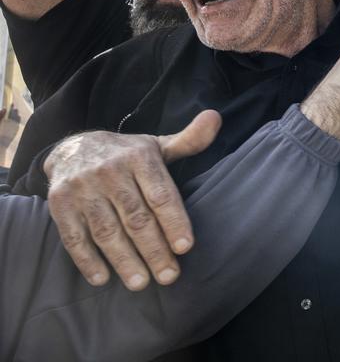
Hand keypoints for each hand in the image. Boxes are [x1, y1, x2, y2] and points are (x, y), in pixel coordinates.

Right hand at [44, 110, 221, 289]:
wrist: (72, 147)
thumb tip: (216, 118)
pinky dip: (87, 260)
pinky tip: (102, 279)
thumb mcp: (157, 145)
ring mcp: (83, 189)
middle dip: (154, 250)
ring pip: (107, 231)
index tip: (186, 247)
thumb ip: (188, 140)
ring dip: (124, 260)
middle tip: (170, 276)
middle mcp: (110, 172)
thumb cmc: (126, 154)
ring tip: (141, 283)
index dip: (174, 221)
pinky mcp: (60, 205)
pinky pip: (74, 237)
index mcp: (139, 157)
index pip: (161, 194)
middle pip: (136, 218)